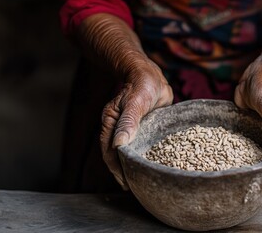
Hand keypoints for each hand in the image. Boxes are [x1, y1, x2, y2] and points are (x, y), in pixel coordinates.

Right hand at [100, 57, 172, 189]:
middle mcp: (118, 128)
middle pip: (117, 154)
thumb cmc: (142, 85)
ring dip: (133, 165)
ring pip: (129, 151)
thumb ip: (128, 122)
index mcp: (110, 123)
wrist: (151, 75)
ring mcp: (130, 128)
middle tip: (134, 187)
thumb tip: (119, 145)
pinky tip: (151, 164)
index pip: (109, 151)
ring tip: (141, 181)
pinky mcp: (142, 127)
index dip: (116, 168)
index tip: (125, 183)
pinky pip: (141, 144)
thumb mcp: (136, 103)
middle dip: (124, 171)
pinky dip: (143, 155)